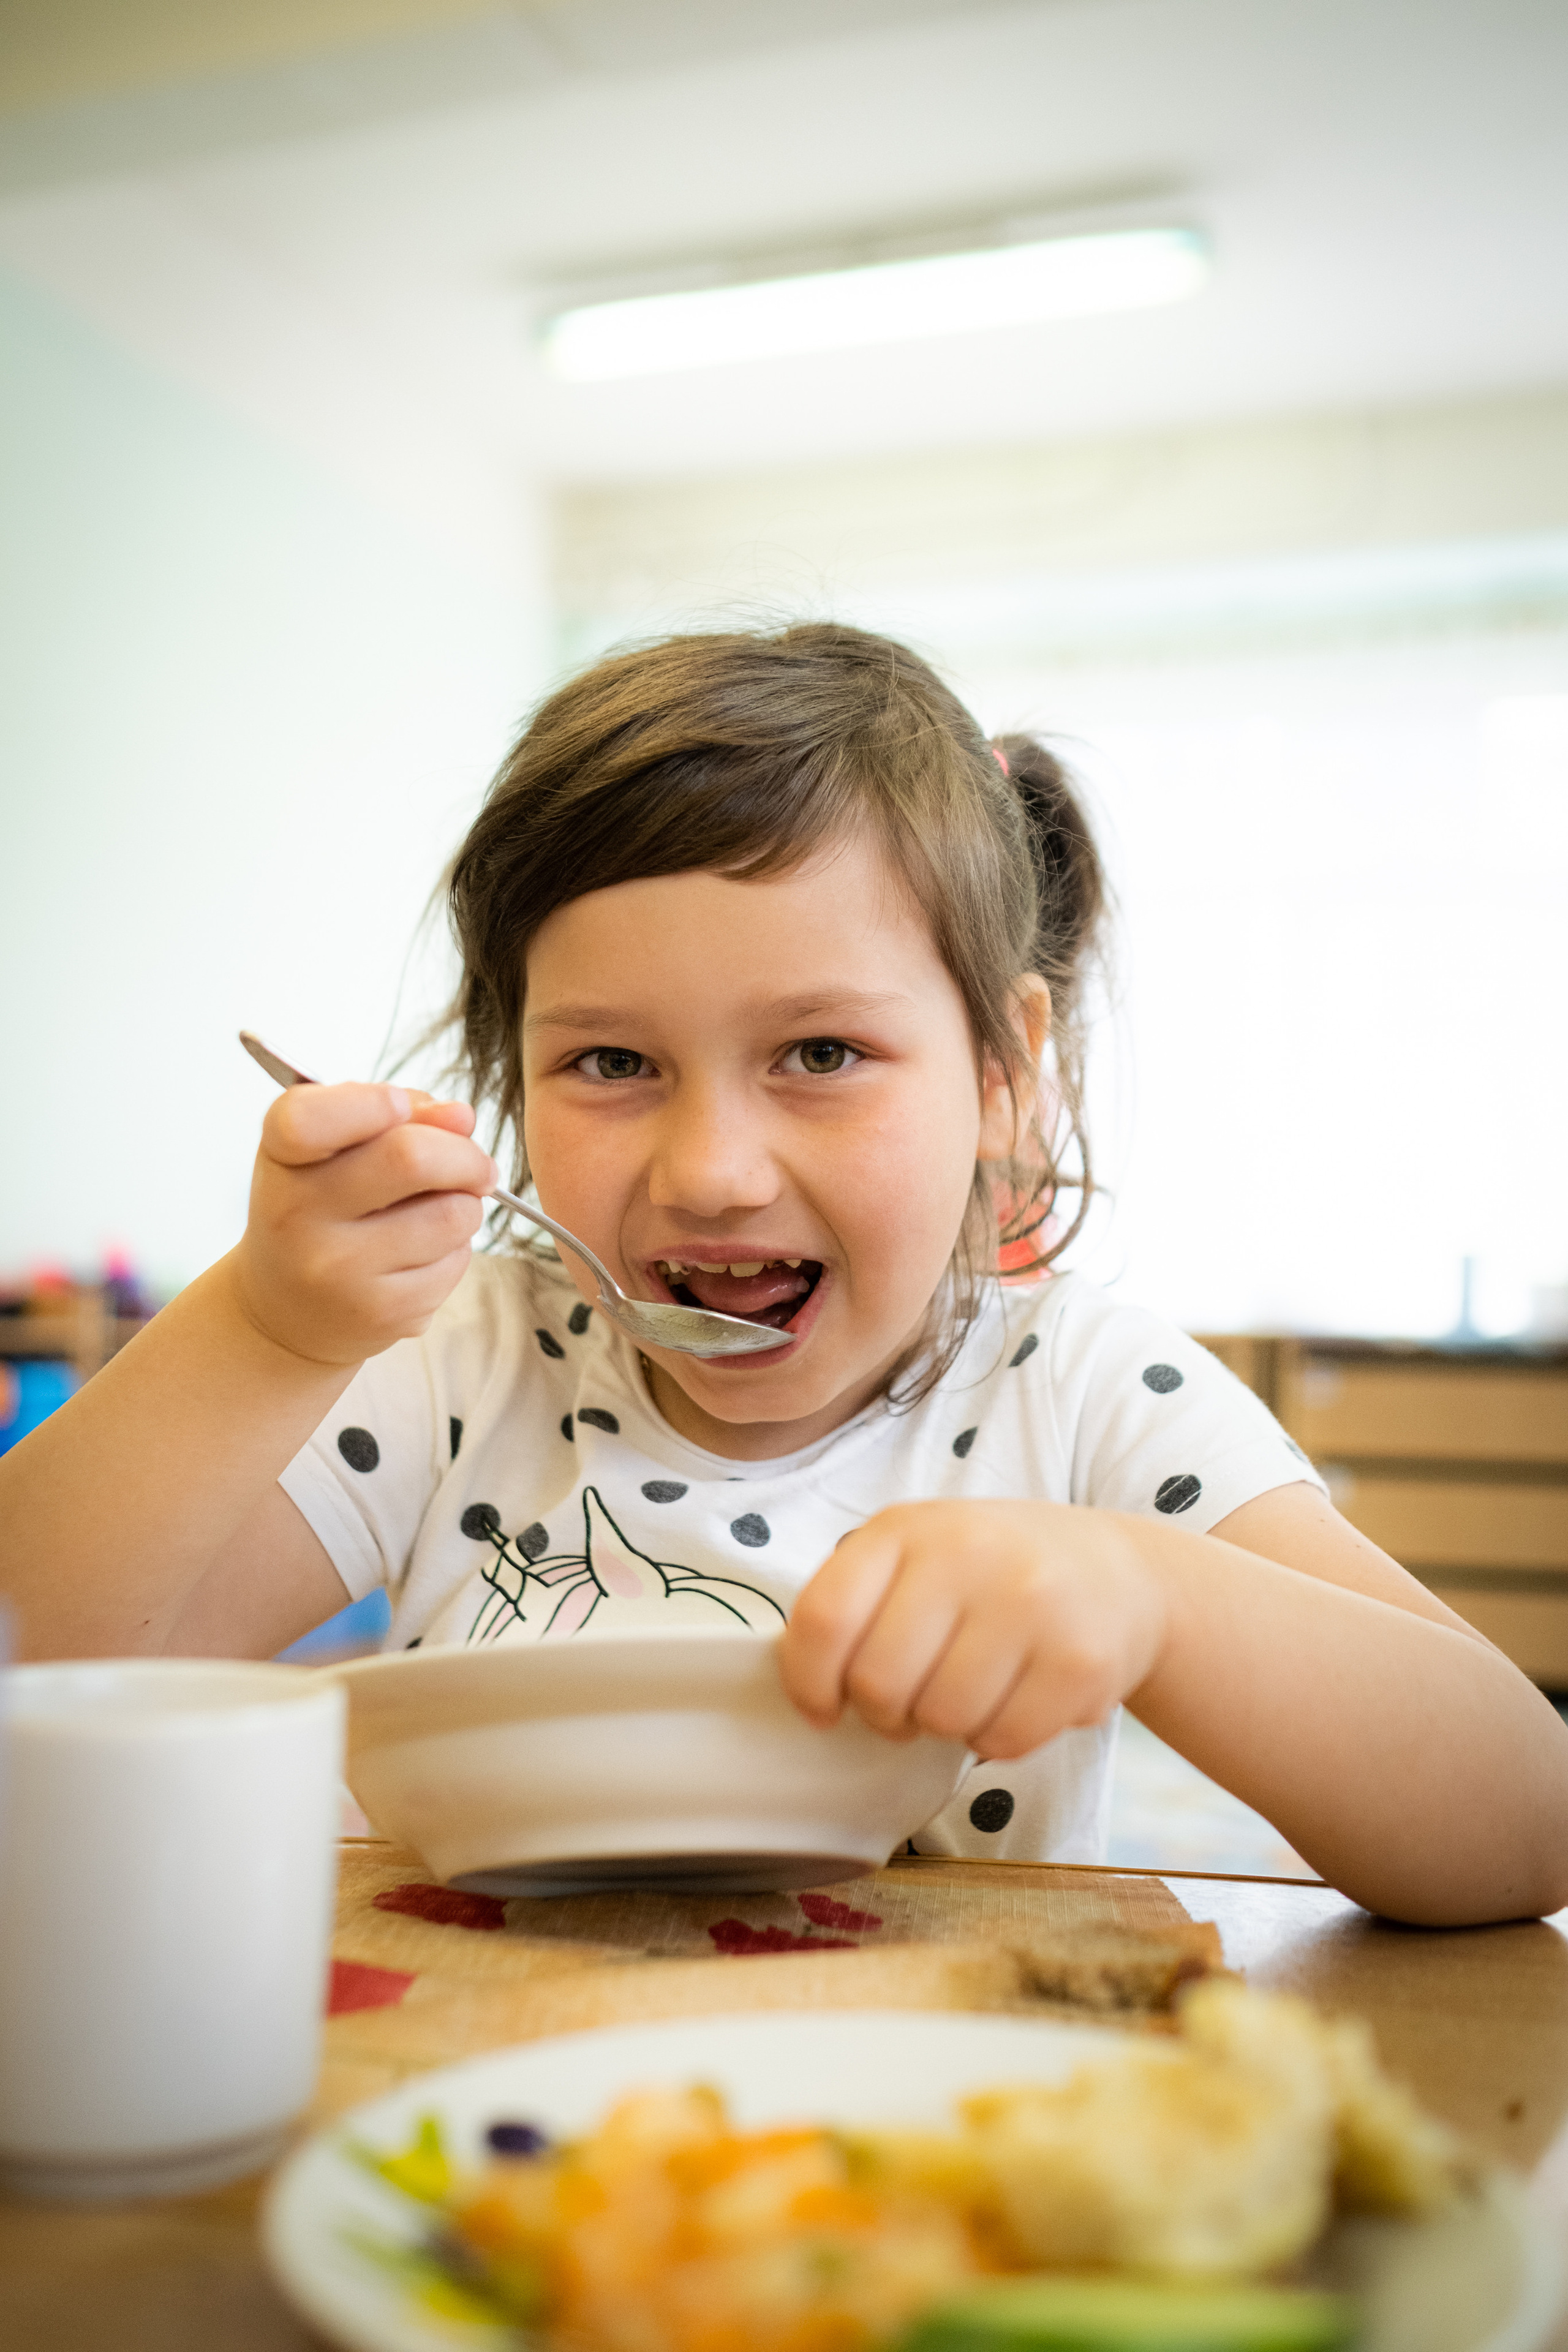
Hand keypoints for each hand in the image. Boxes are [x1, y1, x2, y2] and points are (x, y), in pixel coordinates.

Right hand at [231, 1082, 496, 1366]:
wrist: (289, 1313)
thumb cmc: (322, 1208)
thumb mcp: (334, 1148)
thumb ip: (395, 1115)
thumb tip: (461, 1117)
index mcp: (280, 1158)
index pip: (308, 1119)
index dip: (370, 1102)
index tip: (400, 1105)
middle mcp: (298, 1216)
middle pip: (410, 1158)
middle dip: (464, 1154)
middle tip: (475, 1165)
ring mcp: (339, 1270)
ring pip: (451, 1213)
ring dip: (466, 1205)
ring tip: (438, 1213)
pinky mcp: (382, 1312)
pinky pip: (456, 1260)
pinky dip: (457, 1249)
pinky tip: (424, 1255)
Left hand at [779, 1501, 1168, 1759]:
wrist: (1121, 1573)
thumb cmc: (995, 1574)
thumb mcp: (919, 1554)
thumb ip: (858, 1604)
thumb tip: (810, 1691)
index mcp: (907, 1528)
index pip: (824, 1618)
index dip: (808, 1681)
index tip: (824, 1707)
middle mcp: (967, 1554)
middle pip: (879, 1683)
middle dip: (887, 1712)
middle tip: (915, 1700)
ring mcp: (1030, 1603)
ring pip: (940, 1720)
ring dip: (947, 1726)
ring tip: (974, 1688)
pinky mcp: (1080, 1661)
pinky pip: (1003, 1742)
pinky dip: (999, 1738)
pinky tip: (1018, 1697)